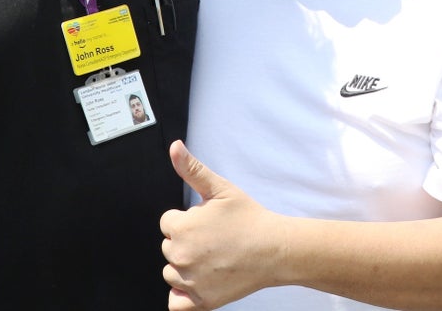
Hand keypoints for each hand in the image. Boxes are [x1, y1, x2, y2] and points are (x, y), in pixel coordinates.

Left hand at [161, 141, 278, 309]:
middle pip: (168, 247)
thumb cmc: (249, 218)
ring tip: (209, 257)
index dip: (185, 219)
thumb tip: (174, 147)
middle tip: (211, 238)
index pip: (167, 222)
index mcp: (182, 227)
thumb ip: (192, 168)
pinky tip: (196, 281)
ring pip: (171, 272)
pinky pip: (176, 303)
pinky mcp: (203, 301)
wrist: (274, 249)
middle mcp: (182, 256)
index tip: (205, 221)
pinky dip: (181, 295)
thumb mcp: (220, 188)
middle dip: (184, 241)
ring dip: (183, 266)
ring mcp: (192, 281)